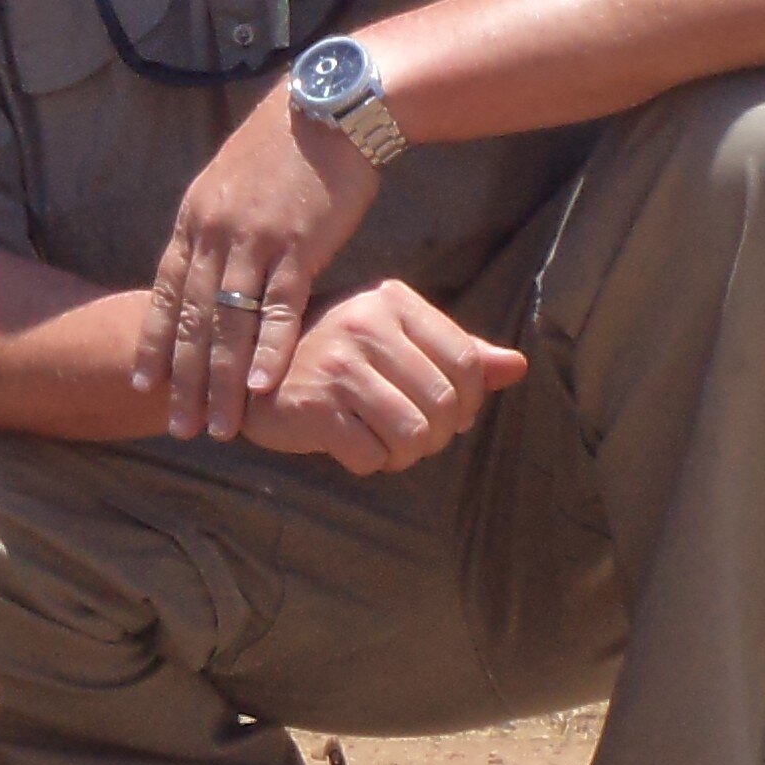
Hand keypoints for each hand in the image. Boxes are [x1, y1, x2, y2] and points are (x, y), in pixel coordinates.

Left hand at [134, 81, 386, 440]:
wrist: (329, 107)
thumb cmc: (285, 146)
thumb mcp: (231, 181)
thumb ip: (216, 224)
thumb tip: (206, 258)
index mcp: (194, 220)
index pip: (164, 294)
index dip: (154, 342)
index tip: (143, 384)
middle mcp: (213, 235)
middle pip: (190, 321)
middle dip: (182, 380)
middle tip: (177, 428)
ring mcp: (252, 241)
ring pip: (227, 325)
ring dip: (220, 381)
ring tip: (218, 426)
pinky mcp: (297, 245)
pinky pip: (277, 308)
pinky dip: (268, 350)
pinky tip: (260, 386)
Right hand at [237, 281, 526, 476]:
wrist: (246, 371)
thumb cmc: (333, 356)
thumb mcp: (394, 339)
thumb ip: (456, 351)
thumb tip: (518, 367)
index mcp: (391, 301)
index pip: (467, 361)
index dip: (470, 401)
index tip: (451, 415)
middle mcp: (366, 326)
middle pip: (443, 403)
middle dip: (439, 434)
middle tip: (417, 437)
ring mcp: (338, 366)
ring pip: (414, 433)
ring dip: (408, 454)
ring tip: (390, 445)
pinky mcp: (313, 406)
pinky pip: (372, 455)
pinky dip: (373, 463)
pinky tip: (356, 448)